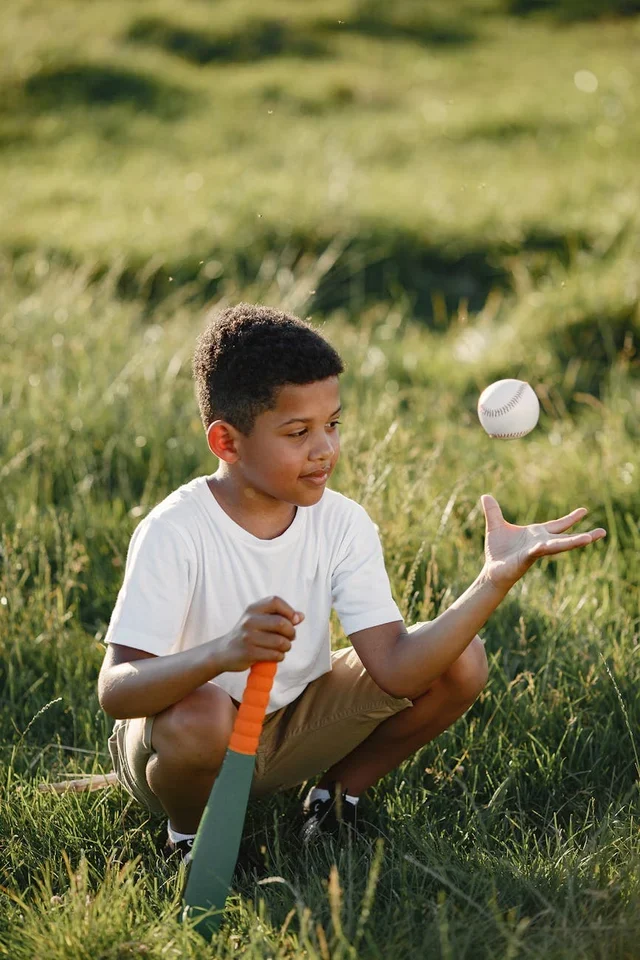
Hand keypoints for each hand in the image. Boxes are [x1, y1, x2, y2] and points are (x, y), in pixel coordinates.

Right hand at [217, 596, 304, 672]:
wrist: (224, 652)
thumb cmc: (247, 635)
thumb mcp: (259, 620)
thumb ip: (280, 616)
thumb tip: (301, 616)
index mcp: (253, 609)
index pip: (275, 601)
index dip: (289, 610)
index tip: (294, 620)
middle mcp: (250, 620)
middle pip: (281, 623)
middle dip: (291, 632)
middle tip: (290, 637)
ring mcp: (248, 637)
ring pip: (280, 642)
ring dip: (287, 647)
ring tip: (283, 648)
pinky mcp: (249, 653)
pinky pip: (275, 655)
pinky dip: (280, 656)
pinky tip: (275, 655)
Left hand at [480, 494, 606, 591]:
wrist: (492, 570)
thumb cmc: (497, 551)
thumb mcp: (495, 525)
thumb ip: (493, 511)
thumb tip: (485, 496)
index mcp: (537, 534)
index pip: (558, 525)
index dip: (571, 519)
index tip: (585, 510)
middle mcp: (541, 542)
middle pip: (566, 537)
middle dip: (584, 535)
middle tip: (603, 532)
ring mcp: (536, 551)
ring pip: (559, 545)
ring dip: (574, 542)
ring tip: (590, 538)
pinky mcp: (528, 557)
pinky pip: (540, 550)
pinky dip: (547, 546)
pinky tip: (552, 543)